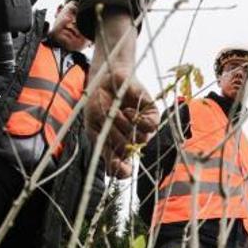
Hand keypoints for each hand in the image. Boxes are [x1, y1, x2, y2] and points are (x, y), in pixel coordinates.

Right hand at [85, 12, 159, 179]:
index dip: (121, 171)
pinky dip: (137, 119)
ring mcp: (143, 129)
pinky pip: (150, 126)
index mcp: (115, 146)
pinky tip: (128, 111)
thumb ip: (106, 144)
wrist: (108, 75)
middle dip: (115, 136)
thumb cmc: (100, 99)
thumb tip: (118, 164)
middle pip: (127, 151)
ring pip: (139, 140)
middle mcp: (131, 140)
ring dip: (124, 126)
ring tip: (116, 112)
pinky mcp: (152, 115)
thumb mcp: (95, 122)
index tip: (118, 167)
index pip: (120, 169)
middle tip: (107, 121)